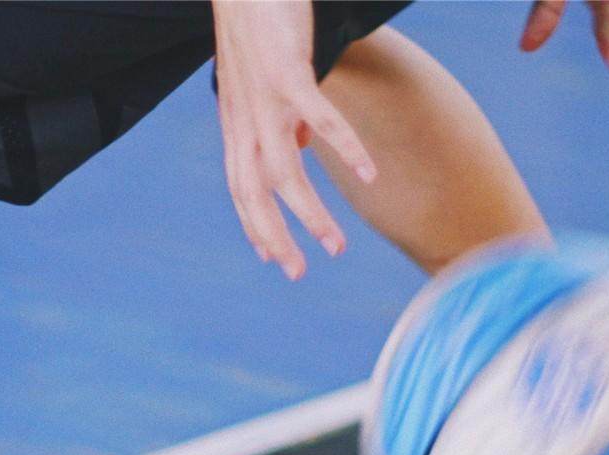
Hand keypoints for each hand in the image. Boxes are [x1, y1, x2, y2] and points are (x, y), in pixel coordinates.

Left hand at [212, 0, 375, 280]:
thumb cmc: (261, 26)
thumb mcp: (265, 81)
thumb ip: (282, 117)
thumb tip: (301, 146)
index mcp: (238, 124)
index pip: (241, 188)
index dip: (254, 225)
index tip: (272, 258)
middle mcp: (245, 120)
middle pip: (255, 195)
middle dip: (277, 238)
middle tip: (298, 273)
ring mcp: (263, 100)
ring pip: (284, 174)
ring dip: (311, 214)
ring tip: (336, 245)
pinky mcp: (286, 73)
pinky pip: (320, 121)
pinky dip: (345, 150)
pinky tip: (370, 174)